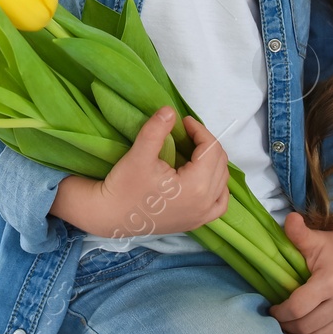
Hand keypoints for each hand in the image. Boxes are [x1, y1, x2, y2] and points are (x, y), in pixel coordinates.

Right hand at [95, 106, 229, 238]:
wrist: (110, 216)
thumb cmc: (124, 186)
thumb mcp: (139, 154)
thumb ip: (157, 130)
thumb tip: (170, 111)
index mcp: (196, 186)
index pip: (211, 149)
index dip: (199, 130)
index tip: (184, 121)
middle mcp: (205, 203)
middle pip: (219, 163)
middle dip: (206, 143)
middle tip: (187, 133)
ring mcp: (202, 216)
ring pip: (222, 181)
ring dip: (213, 162)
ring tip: (194, 151)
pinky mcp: (195, 222)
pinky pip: (219, 203)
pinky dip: (218, 187)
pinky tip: (207, 179)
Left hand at [268, 212, 332, 333]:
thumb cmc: (332, 247)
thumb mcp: (314, 240)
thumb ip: (298, 233)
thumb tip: (288, 218)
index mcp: (330, 281)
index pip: (297, 307)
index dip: (280, 313)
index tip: (272, 309)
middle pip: (306, 326)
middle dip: (287, 326)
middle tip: (279, 321)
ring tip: (292, 328)